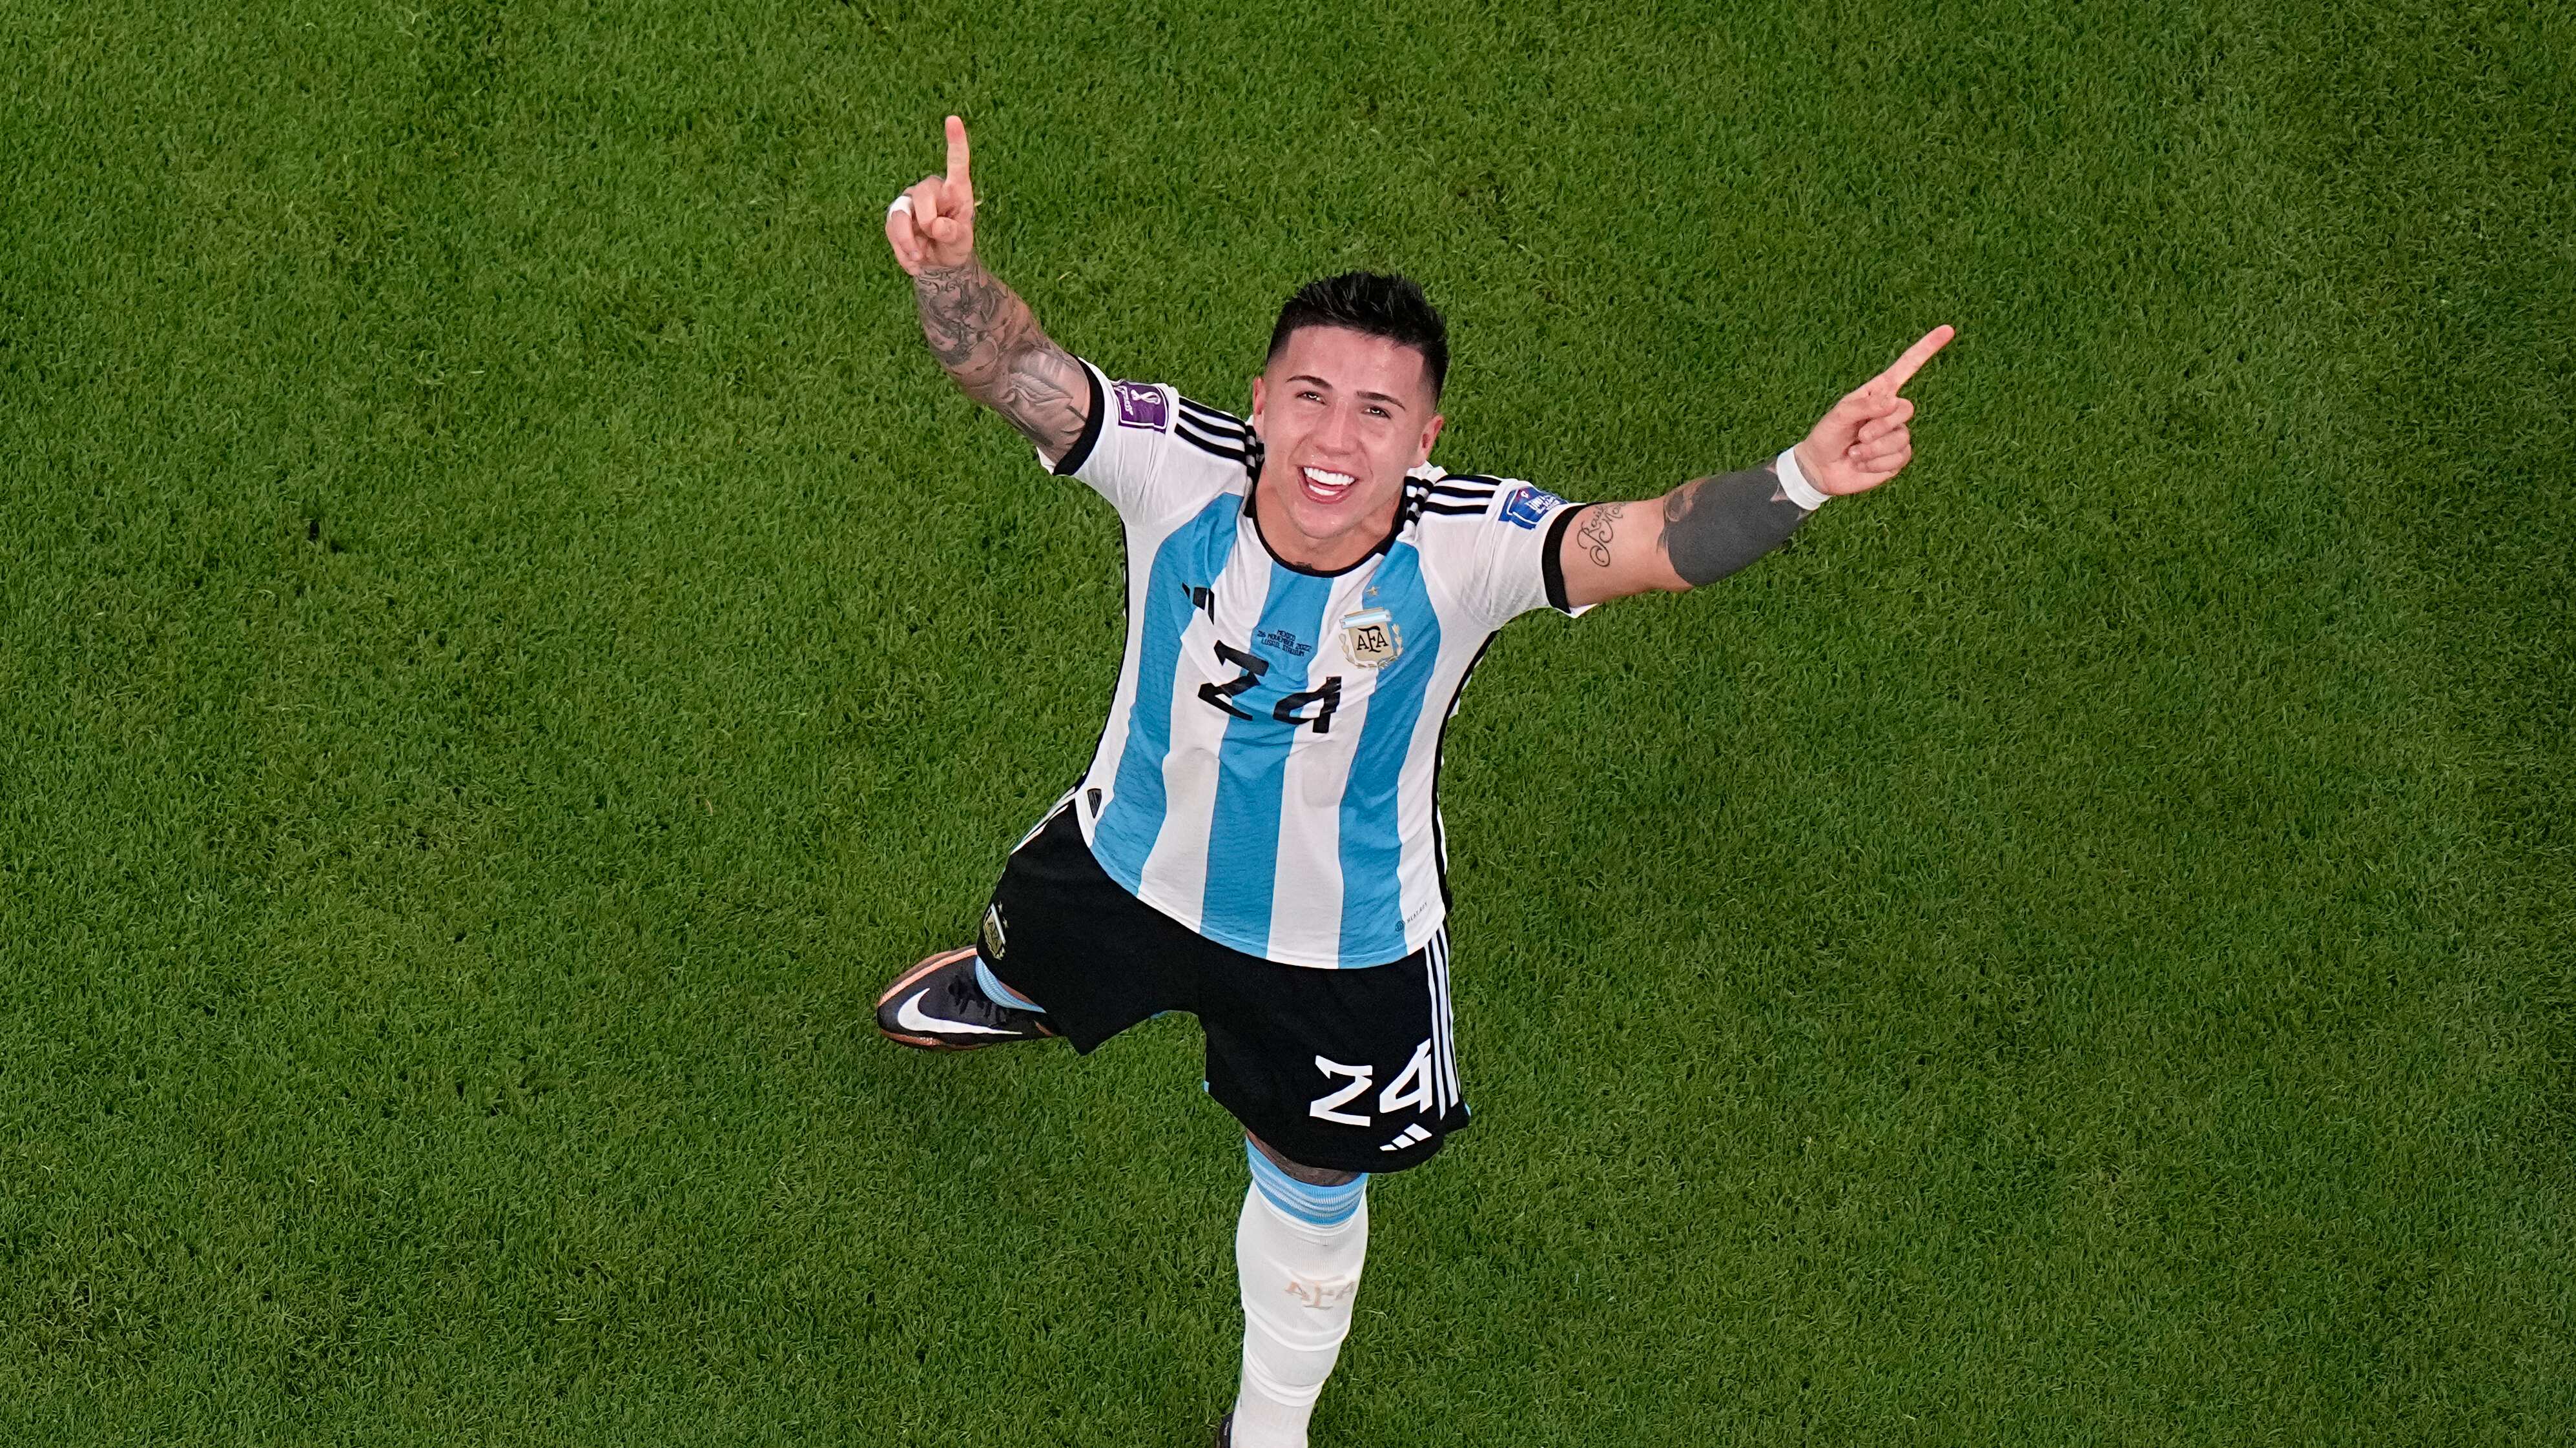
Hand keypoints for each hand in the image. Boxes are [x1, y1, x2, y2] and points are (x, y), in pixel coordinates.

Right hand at [886, 115, 976, 275]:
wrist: (938, 263)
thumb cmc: (955, 245)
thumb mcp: (962, 243)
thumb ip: (954, 233)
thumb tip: (934, 226)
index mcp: (956, 190)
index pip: (956, 163)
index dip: (955, 142)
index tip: (953, 119)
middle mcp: (931, 190)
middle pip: (922, 193)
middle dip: (927, 219)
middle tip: (935, 235)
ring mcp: (910, 201)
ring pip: (900, 214)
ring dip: (908, 241)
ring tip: (921, 257)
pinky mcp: (895, 216)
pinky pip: (892, 231)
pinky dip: (903, 251)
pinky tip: (915, 262)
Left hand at [1793, 325, 1954, 495]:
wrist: (1821, 469)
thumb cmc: (1827, 436)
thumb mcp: (1839, 415)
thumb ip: (1864, 406)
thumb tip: (1893, 402)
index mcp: (1879, 393)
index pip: (1907, 367)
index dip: (1927, 349)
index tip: (1948, 329)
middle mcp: (1891, 412)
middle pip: (1906, 410)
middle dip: (1880, 426)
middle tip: (1859, 436)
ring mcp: (1896, 435)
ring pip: (1901, 439)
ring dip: (1873, 449)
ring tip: (1854, 452)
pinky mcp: (1897, 458)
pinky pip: (1899, 458)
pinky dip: (1875, 463)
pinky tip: (1861, 463)